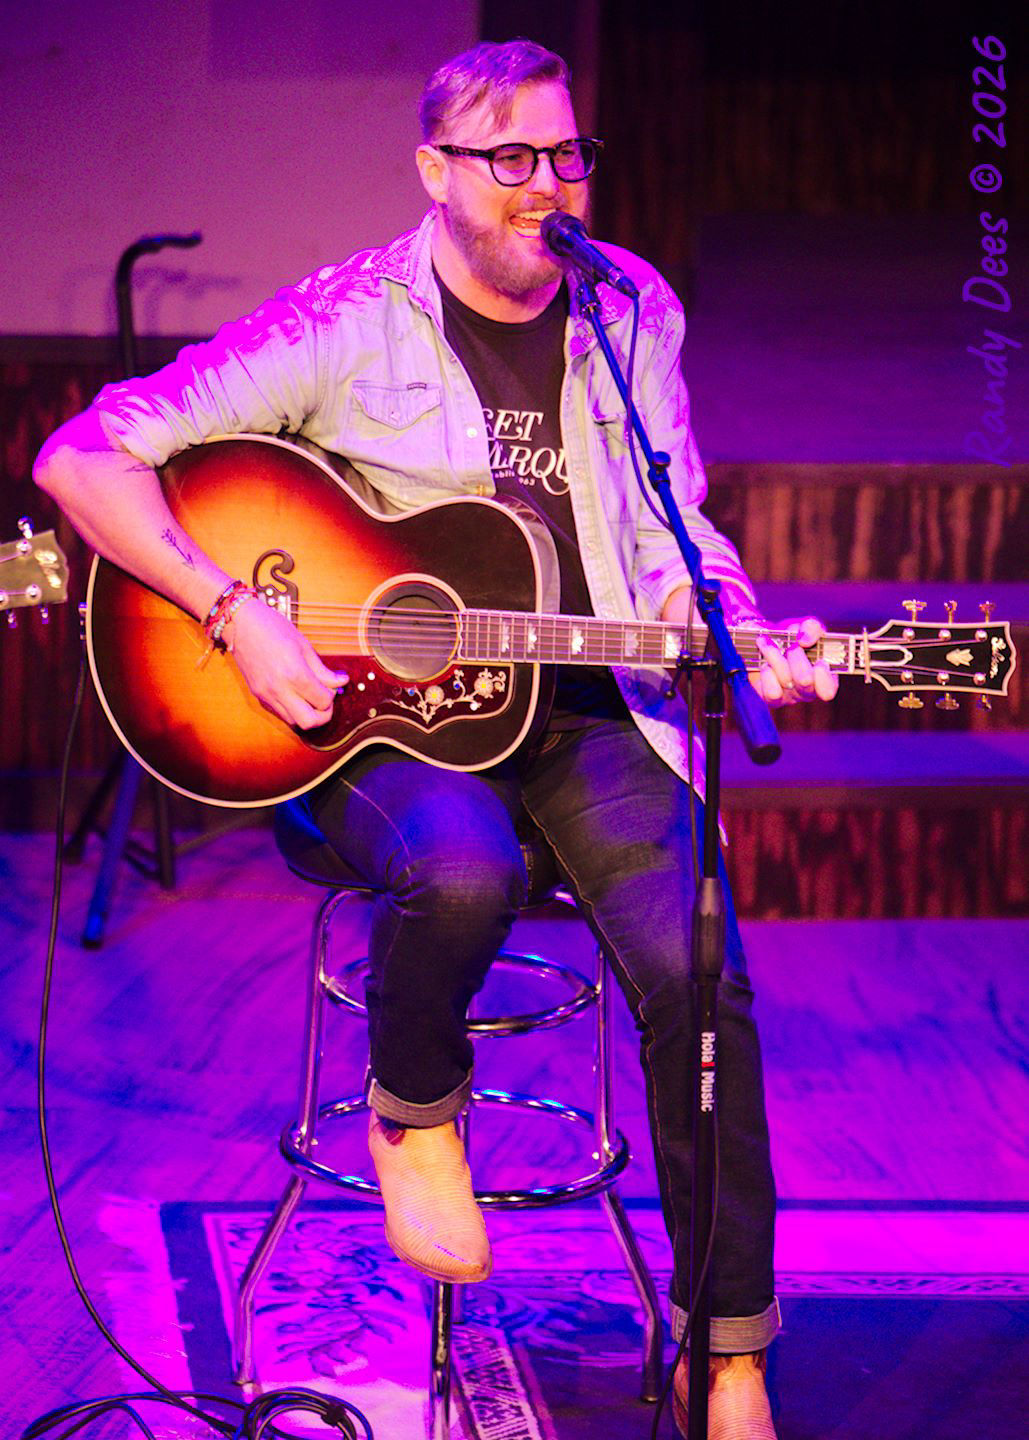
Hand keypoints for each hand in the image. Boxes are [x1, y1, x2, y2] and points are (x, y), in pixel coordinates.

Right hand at [223, 597, 348, 728]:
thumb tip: (341, 682)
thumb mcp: (303, 646)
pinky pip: (280, 712)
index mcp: (295, 673)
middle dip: (323, 715)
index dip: (331, 696)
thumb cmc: (273, 628)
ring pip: (293, 722)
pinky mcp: (258, 695)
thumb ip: (322, 670)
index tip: (332, 686)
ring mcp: (266, 694)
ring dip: (306, 713)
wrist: (240, 624)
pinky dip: (292, 709)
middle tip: (324, 701)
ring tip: (310, 697)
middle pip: (309, 722)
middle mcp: (279, 689)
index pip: (322, 701)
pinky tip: (295, 695)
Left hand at [750, 615, 837, 707]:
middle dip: (796, 656)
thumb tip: (804, 639)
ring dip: (775, 656)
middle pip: (805, 680)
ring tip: (766, 642)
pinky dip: (766, 672)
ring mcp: (788, 697)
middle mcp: (808, 692)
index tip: (819, 660)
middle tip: (791, 645)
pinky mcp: (769, 698)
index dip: (823, 676)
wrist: (767, 640)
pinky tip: (764, 663)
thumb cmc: (794, 636)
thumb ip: (811, 628)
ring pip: (785, 680)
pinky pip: (770, 691)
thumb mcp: (807, 626)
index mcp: (825, 678)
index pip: (828, 691)